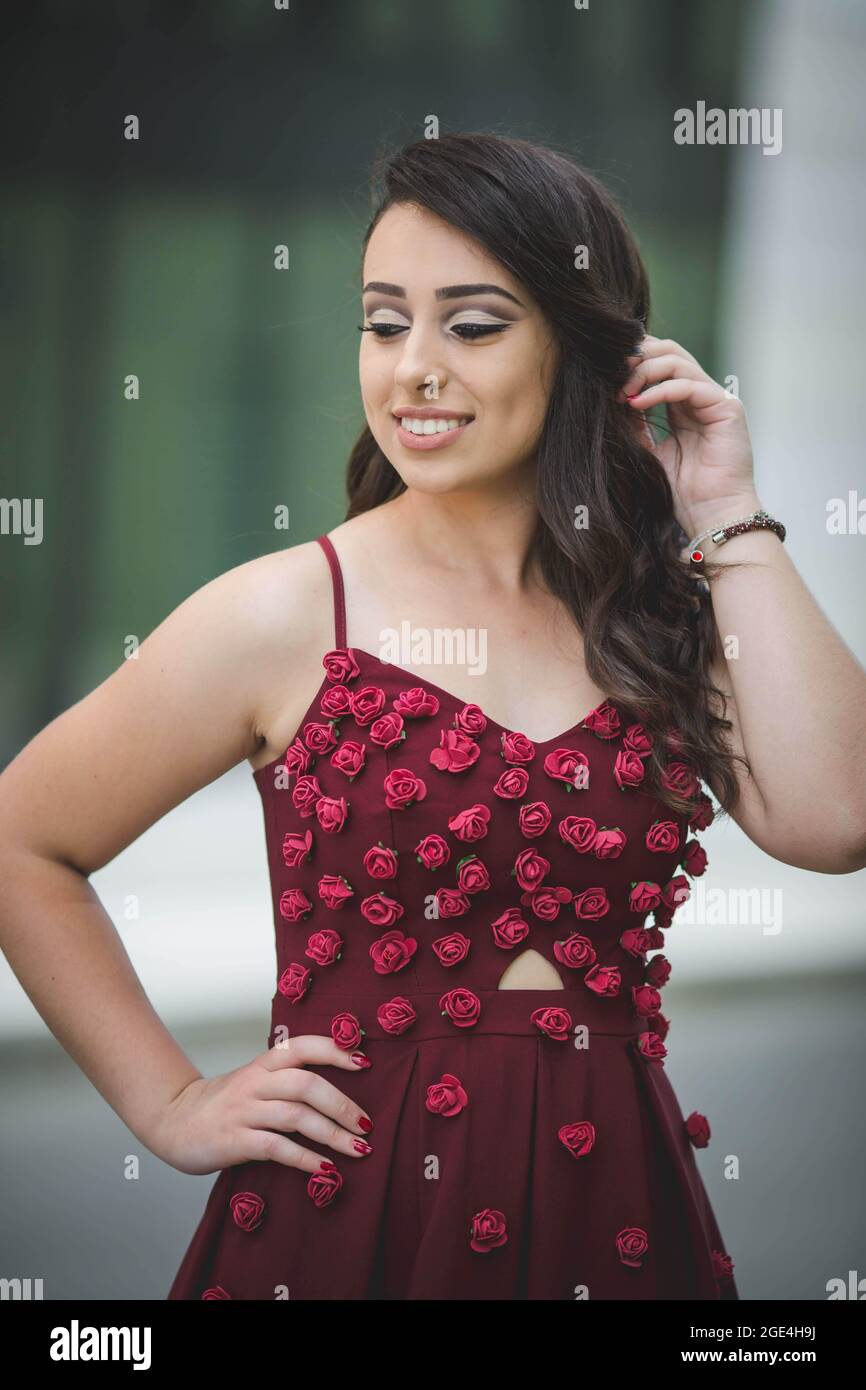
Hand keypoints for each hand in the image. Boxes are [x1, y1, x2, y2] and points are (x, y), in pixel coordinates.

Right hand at [146, 1034, 373, 1174]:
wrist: (173, 1121)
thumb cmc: (224, 1103)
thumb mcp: (254, 1081)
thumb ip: (286, 1080)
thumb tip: (339, 1093)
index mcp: (262, 1064)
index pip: (302, 1046)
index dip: (335, 1050)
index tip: (365, 1062)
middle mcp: (255, 1083)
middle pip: (306, 1084)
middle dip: (342, 1104)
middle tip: (366, 1125)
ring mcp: (243, 1111)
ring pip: (296, 1116)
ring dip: (332, 1134)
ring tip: (358, 1150)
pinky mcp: (235, 1141)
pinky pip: (277, 1148)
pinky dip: (305, 1159)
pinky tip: (325, 1170)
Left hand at [618, 335, 761, 540]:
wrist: (710, 516)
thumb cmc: (682, 492)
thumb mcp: (647, 450)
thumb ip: (634, 423)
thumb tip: (611, 396)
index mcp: (683, 404)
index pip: (658, 362)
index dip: (632, 361)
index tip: (604, 376)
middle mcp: (701, 395)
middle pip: (668, 350)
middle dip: (636, 357)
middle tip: (611, 375)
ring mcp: (715, 399)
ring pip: (677, 360)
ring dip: (643, 371)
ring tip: (622, 392)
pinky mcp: (727, 407)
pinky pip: (688, 384)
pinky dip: (658, 389)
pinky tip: (636, 403)